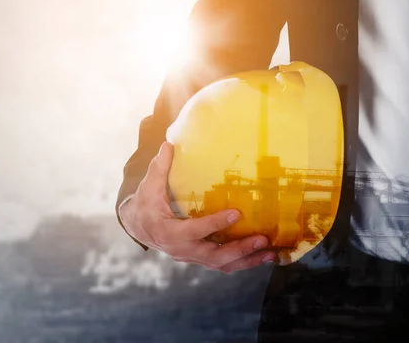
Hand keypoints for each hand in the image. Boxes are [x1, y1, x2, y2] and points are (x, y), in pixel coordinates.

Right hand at [119, 141, 276, 272]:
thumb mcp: (149, 186)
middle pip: (214, 256)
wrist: (138, 227)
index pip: (195, 230)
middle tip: (262, 239)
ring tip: (270, 252)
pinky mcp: (200, 258)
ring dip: (247, 260)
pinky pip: (224, 264)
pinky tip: (262, 255)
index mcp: (170, 233)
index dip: (215, 223)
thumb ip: (160, 167)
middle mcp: (183, 250)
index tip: (237, 213)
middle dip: (240, 249)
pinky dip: (243, 262)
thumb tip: (169, 144)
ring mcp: (192, 257)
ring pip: (222, 265)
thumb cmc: (145, 204)